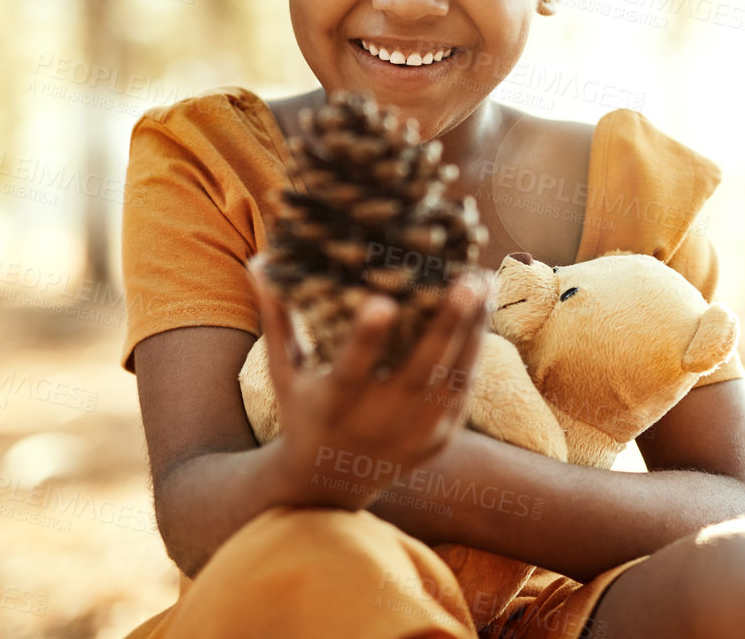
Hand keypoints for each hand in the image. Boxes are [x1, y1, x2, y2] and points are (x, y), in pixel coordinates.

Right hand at [247, 255, 494, 509]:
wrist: (331, 484)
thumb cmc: (303, 412)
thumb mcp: (284, 372)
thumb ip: (277, 318)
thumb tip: (260, 260)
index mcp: (334, 405)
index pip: (351, 369)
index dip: (367, 337)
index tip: (383, 300)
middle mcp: (377, 424)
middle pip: (420, 372)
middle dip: (447, 325)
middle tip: (468, 281)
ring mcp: (414, 434)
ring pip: (453, 377)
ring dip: (473, 328)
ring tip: (484, 279)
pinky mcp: (440, 439)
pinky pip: (464, 389)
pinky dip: (475, 348)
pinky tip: (483, 309)